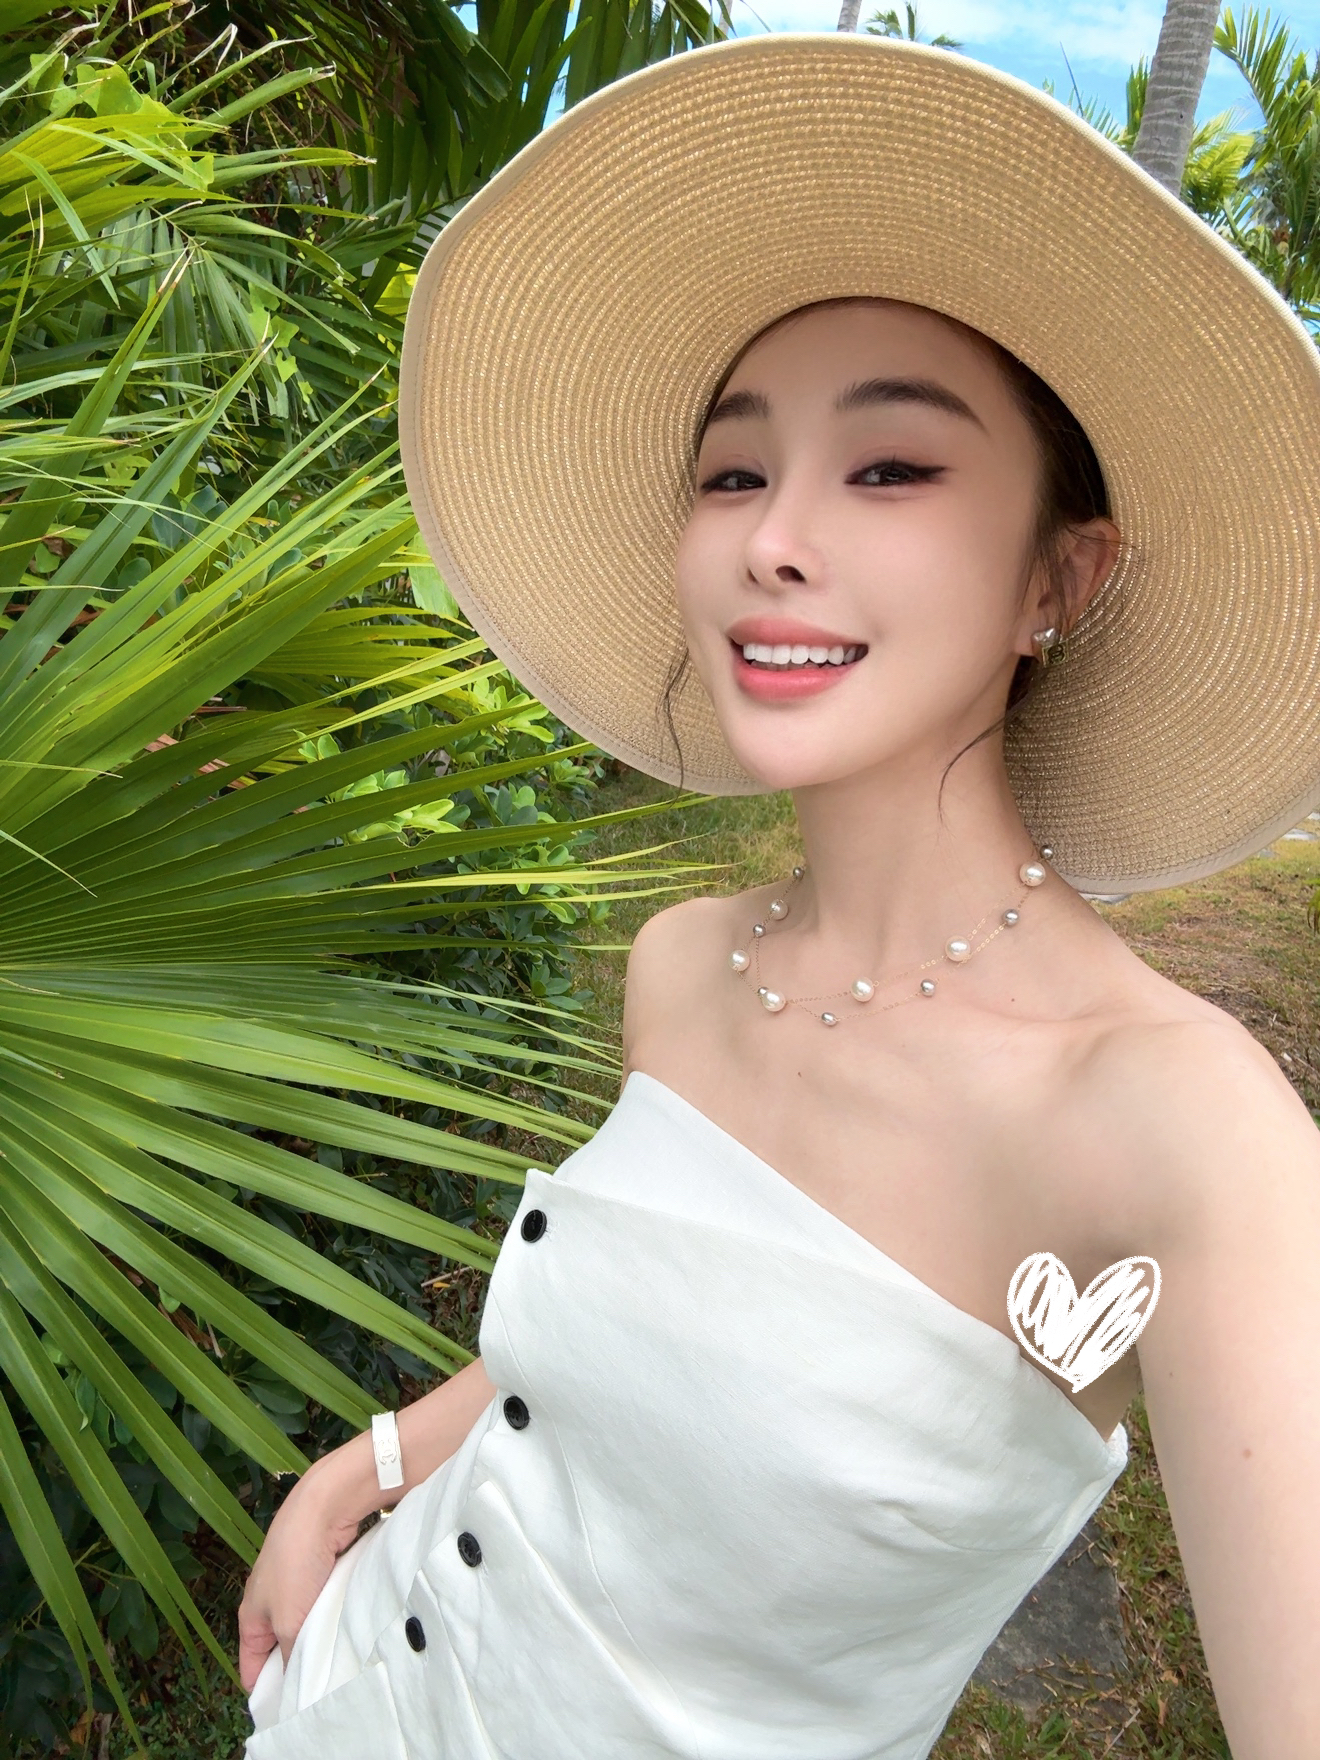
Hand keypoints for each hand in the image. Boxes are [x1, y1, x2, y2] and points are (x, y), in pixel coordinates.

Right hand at [237, 1443, 373, 1691]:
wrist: (325, 1506)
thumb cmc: (297, 1562)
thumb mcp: (290, 1620)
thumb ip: (291, 1655)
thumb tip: (296, 1683)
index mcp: (250, 1616)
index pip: (251, 1666)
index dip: (268, 1688)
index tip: (293, 1706)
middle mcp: (270, 1602)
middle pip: (282, 1647)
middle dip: (301, 1663)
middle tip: (323, 1684)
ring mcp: (297, 1585)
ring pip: (307, 1626)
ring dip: (322, 1638)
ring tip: (341, 1658)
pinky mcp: (321, 1570)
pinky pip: (326, 1605)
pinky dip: (335, 1615)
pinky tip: (351, 1627)